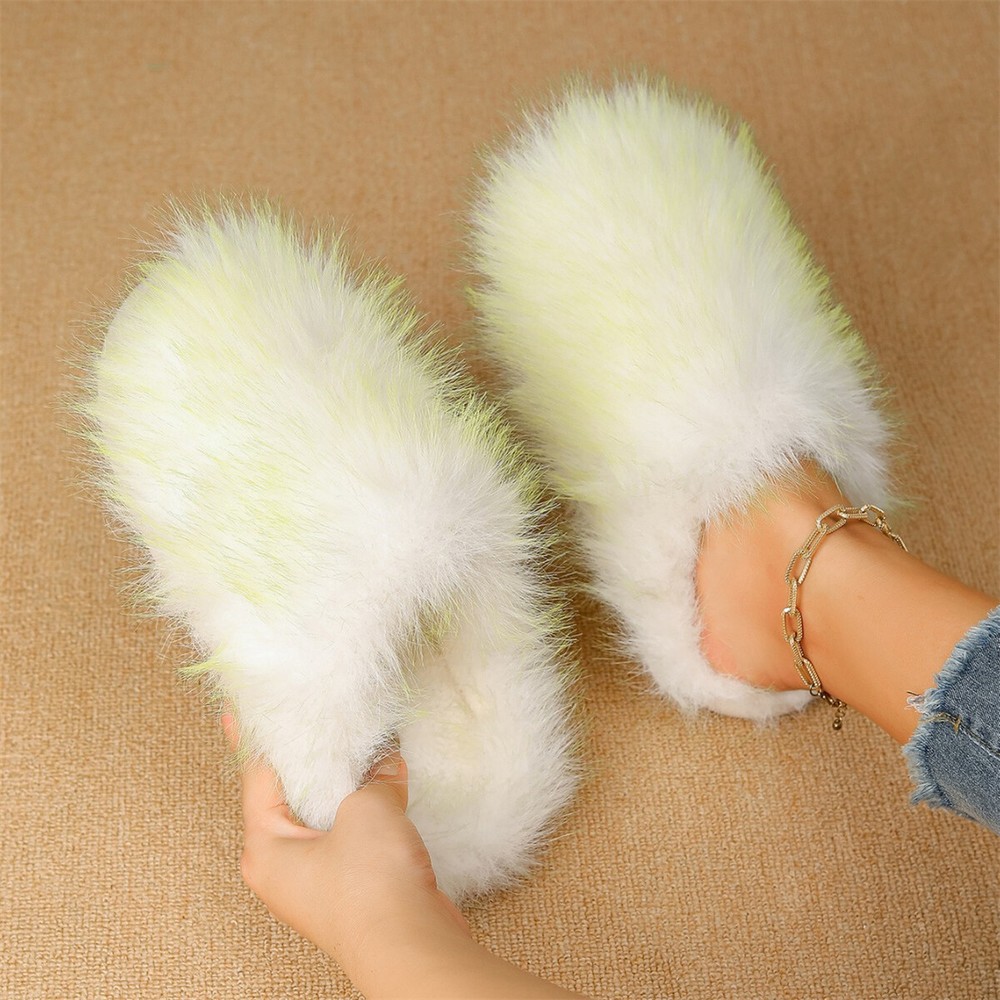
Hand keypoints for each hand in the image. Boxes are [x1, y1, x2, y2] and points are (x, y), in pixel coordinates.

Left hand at [224, 715, 589, 998]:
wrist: (411, 945)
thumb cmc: (370, 886)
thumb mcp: (368, 808)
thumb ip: (374, 775)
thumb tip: (387, 761)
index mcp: (265, 847)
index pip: (257, 774)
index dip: (254, 734)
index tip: (240, 704)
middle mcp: (283, 865)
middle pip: (288, 793)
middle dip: (306, 756)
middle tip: (307, 713)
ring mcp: (317, 878)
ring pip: (323, 813)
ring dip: (342, 780)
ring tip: (353, 740)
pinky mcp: (350, 886)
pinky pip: (348, 832)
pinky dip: (363, 805)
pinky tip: (384, 778)